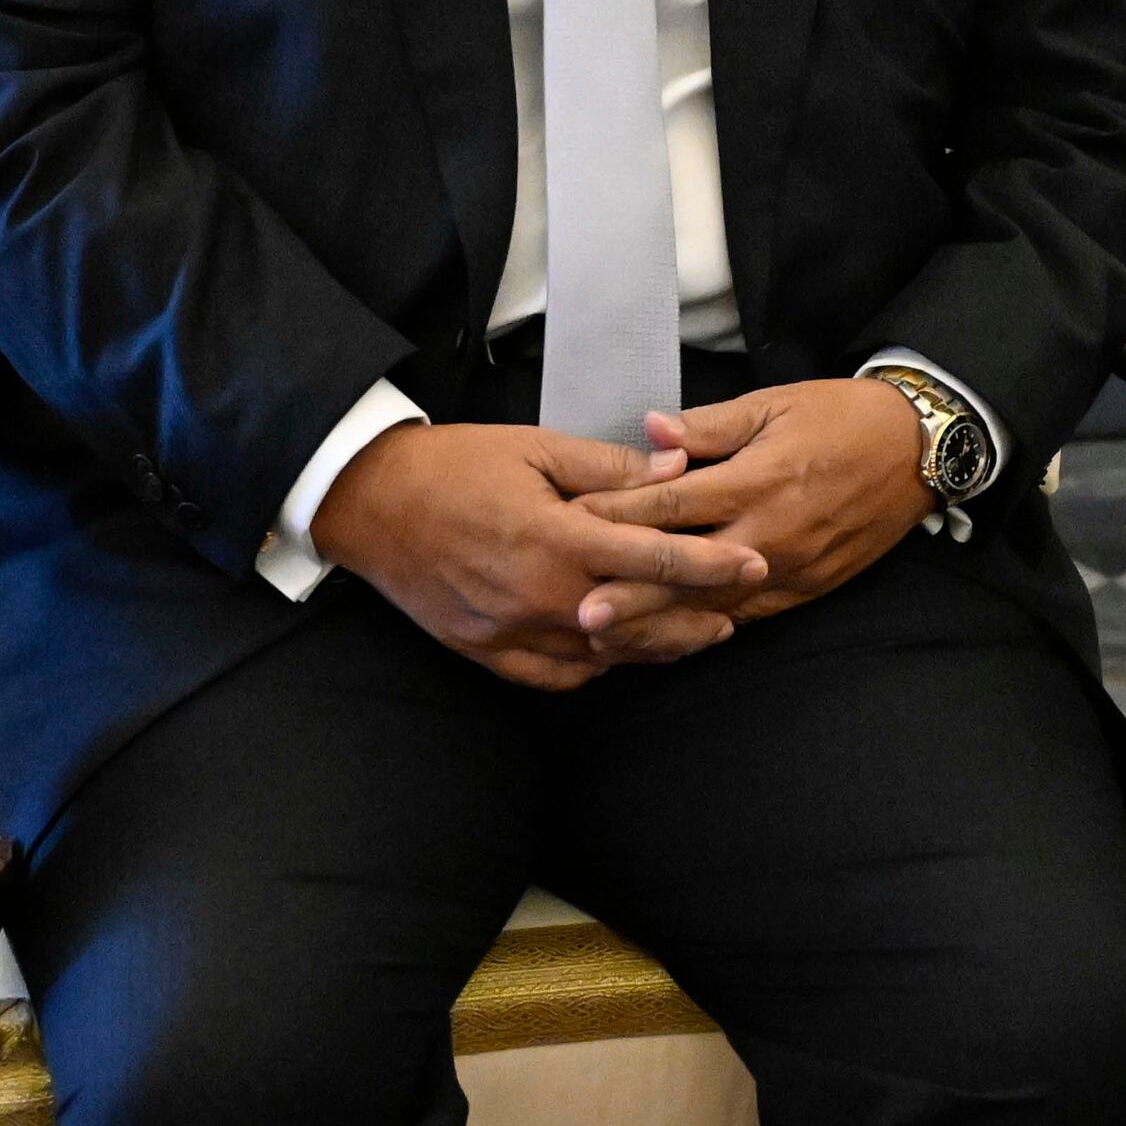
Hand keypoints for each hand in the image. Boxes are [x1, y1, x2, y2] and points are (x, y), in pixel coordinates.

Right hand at [309, 422, 771, 690]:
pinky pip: (555, 677)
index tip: (755, 565)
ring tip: (695, 636)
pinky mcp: (485, 652)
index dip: (711, 564)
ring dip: (653, 649)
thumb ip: (610, 467)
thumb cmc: (455, 466)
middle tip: (736, 613)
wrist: (369, 502)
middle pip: (639, 621)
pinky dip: (594, 669)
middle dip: (695, 618)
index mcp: (555, 539)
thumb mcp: (536, 449)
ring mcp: (510, 632)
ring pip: (602, 657)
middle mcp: (538, 596)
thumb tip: (678, 471)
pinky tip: (619, 657)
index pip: (653, 558)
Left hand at [576, 377, 937, 622]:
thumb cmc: (842, 418)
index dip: (618, 517)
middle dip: (630, 593)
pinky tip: (670, 641)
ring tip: (611, 642)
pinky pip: (748, 616)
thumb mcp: (775, 405)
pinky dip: (706, 629)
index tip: (570, 526)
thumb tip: (651, 430)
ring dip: (660, 625)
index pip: (672, 505)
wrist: (917, 450)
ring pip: (713, 606)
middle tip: (578, 614)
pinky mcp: (807, 589)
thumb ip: (710, 424)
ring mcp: (789, 569)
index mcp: (757, 481)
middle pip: (686, 570)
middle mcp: (769, 534)